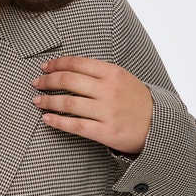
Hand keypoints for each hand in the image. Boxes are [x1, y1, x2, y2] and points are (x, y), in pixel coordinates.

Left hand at [31, 56, 152, 154]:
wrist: (159, 126)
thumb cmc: (136, 101)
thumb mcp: (123, 78)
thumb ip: (99, 72)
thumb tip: (68, 68)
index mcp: (113, 73)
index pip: (77, 63)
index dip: (56, 64)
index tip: (44, 67)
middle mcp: (109, 90)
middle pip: (68, 81)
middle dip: (47, 81)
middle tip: (36, 83)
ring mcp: (107, 112)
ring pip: (68, 103)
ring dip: (48, 101)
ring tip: (36, 101)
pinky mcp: (105, 132)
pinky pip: (75, 125)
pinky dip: (57, 121)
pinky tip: (46, 118)